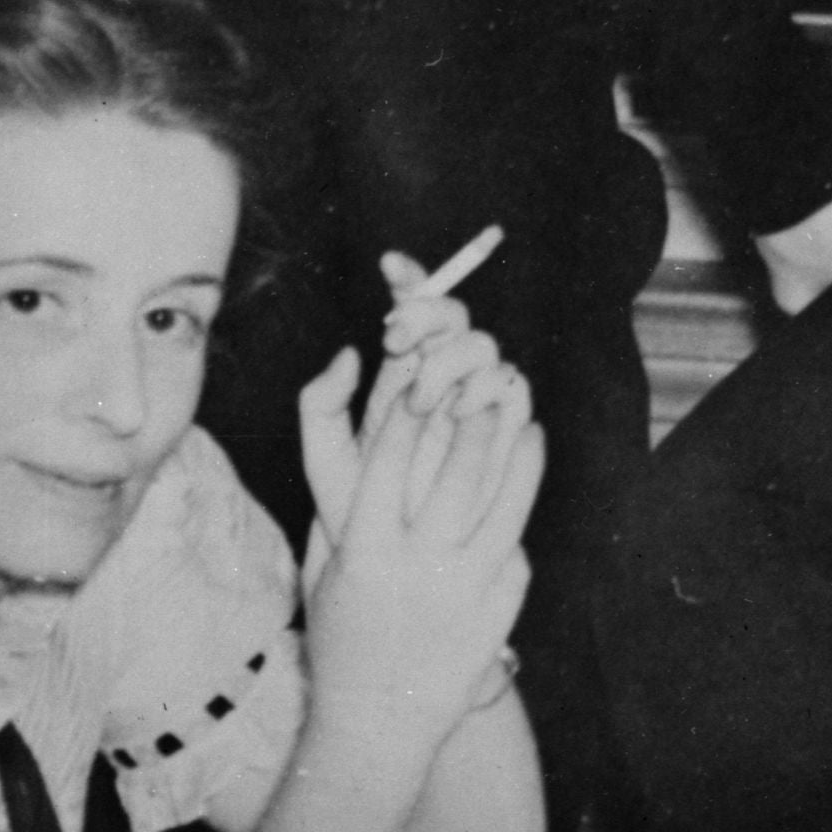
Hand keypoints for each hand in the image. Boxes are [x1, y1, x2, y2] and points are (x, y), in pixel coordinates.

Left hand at [298, 265, 525, 556]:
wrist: (405, 566)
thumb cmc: (359, 514)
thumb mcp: (325, 461)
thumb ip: (319, 405)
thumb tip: (350, 352)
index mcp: (399, 373)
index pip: (414, 307)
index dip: (411, 277)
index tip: (389, 264)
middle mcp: (443, 378)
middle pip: (453, 317)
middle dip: (428, 314)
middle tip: (394, 336)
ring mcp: (479, 401)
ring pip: (482, 348)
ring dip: (453, 352)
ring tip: (420, 392)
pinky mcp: (509, 431)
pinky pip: (511, 389)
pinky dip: (491, 384)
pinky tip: (461, 403)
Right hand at [301, 373, 541, 749]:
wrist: (379, 723)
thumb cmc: (341, 641)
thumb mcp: (322, 573)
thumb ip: (339, 511)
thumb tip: (363, 444)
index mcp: (365, 553)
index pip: (388, 463)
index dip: (407, 412)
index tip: (421, 375)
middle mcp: (419, 567)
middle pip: (455, 471)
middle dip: (472, 416)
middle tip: (484, 379)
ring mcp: (466, 589)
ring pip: (502, 502)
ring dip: (515, 450)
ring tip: (524, 416)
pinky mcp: (500, 610)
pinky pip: (516, 544)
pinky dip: (521, 505)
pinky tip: (525, 475)